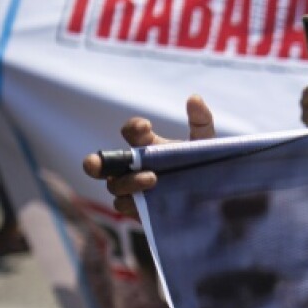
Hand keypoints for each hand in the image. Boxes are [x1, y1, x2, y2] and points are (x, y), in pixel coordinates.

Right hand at [82, 94, 215, 216]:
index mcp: (147, 145)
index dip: (133, 127)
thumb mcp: (205, 144)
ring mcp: (132, 189)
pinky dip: (132, 203)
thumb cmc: (202, 166)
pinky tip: (147, 201)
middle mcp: (133, 166)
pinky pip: (124, 206)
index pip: (130, 132)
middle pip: (103, 163)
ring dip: (129, 182)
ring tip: (153, 178)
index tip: (146, 127)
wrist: (212, 200)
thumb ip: (201, 120)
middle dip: (95, 162)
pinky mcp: (137, 210)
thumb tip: (194, 97)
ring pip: (114, 186)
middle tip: (97, 162)